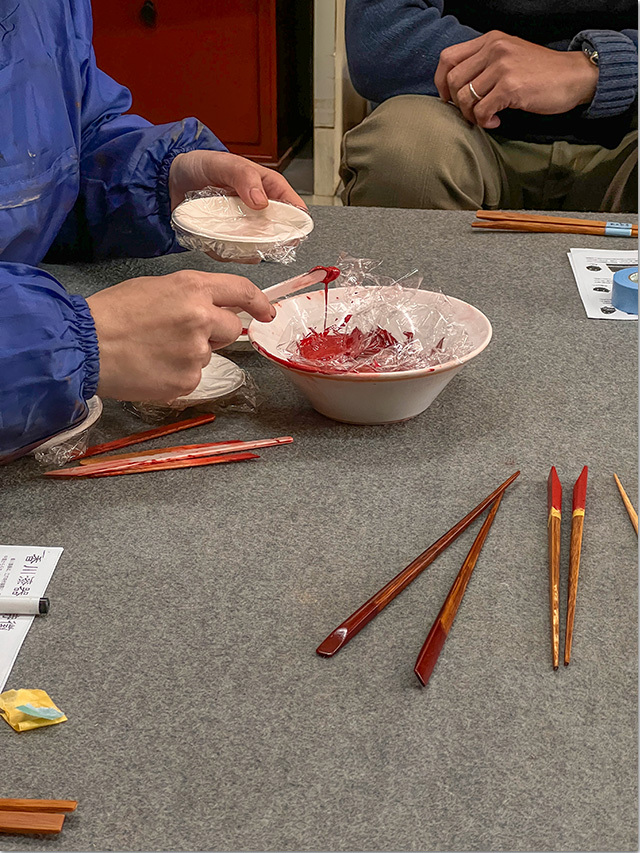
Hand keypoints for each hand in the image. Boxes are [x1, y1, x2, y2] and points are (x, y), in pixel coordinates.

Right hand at [87, 271, 274, 400]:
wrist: (86, 346)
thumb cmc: (113, 313)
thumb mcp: (156, 288)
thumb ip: (191, 296)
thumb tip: (214, 309)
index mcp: (193, 289)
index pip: (241, 290)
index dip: (259, 302)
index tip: (268, 312)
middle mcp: (202, 319)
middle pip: (231, 328)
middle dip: (215, 332)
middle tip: (180, 334)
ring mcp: (197, 353)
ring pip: (209, 354)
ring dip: (191, 353)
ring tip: (155, 349)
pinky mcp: (188, 380)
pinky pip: (194, 376)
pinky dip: (178, 374)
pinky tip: (153, 367)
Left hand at [169, 150, 306, 263]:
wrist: (170, 181)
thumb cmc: (200, 166)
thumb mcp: (223, 163)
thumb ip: (243, 177)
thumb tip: (262, 201)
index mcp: (265, 188)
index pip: (291, 205)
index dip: (297, 219)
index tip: (296, 231)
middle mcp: (258, 211)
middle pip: (277, 233)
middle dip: (271, 241)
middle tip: (259, 240)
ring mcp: (243, 228)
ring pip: (256, 248)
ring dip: (247, 250)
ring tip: (229, 238)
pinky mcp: (227, 241)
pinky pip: (232, 255)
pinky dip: (226, 253)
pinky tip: (214, 243)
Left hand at [435, 32, 597, 128]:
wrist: (574, 76)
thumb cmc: (541, 72)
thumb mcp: (509, 56)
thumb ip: (484, 63)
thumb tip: (456, 87)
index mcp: (490, 40)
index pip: (447, 58)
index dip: (440, 82)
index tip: (448, 98)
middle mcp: (494, 49)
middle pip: (452, 80)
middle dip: (455, 103)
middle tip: (470, 113)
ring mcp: (502, 67)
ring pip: (465, 97)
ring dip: (470, 115)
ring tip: (485, 119)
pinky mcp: (511, 86)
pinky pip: (481, 110)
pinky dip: (485, 122)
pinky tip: (496, 122)